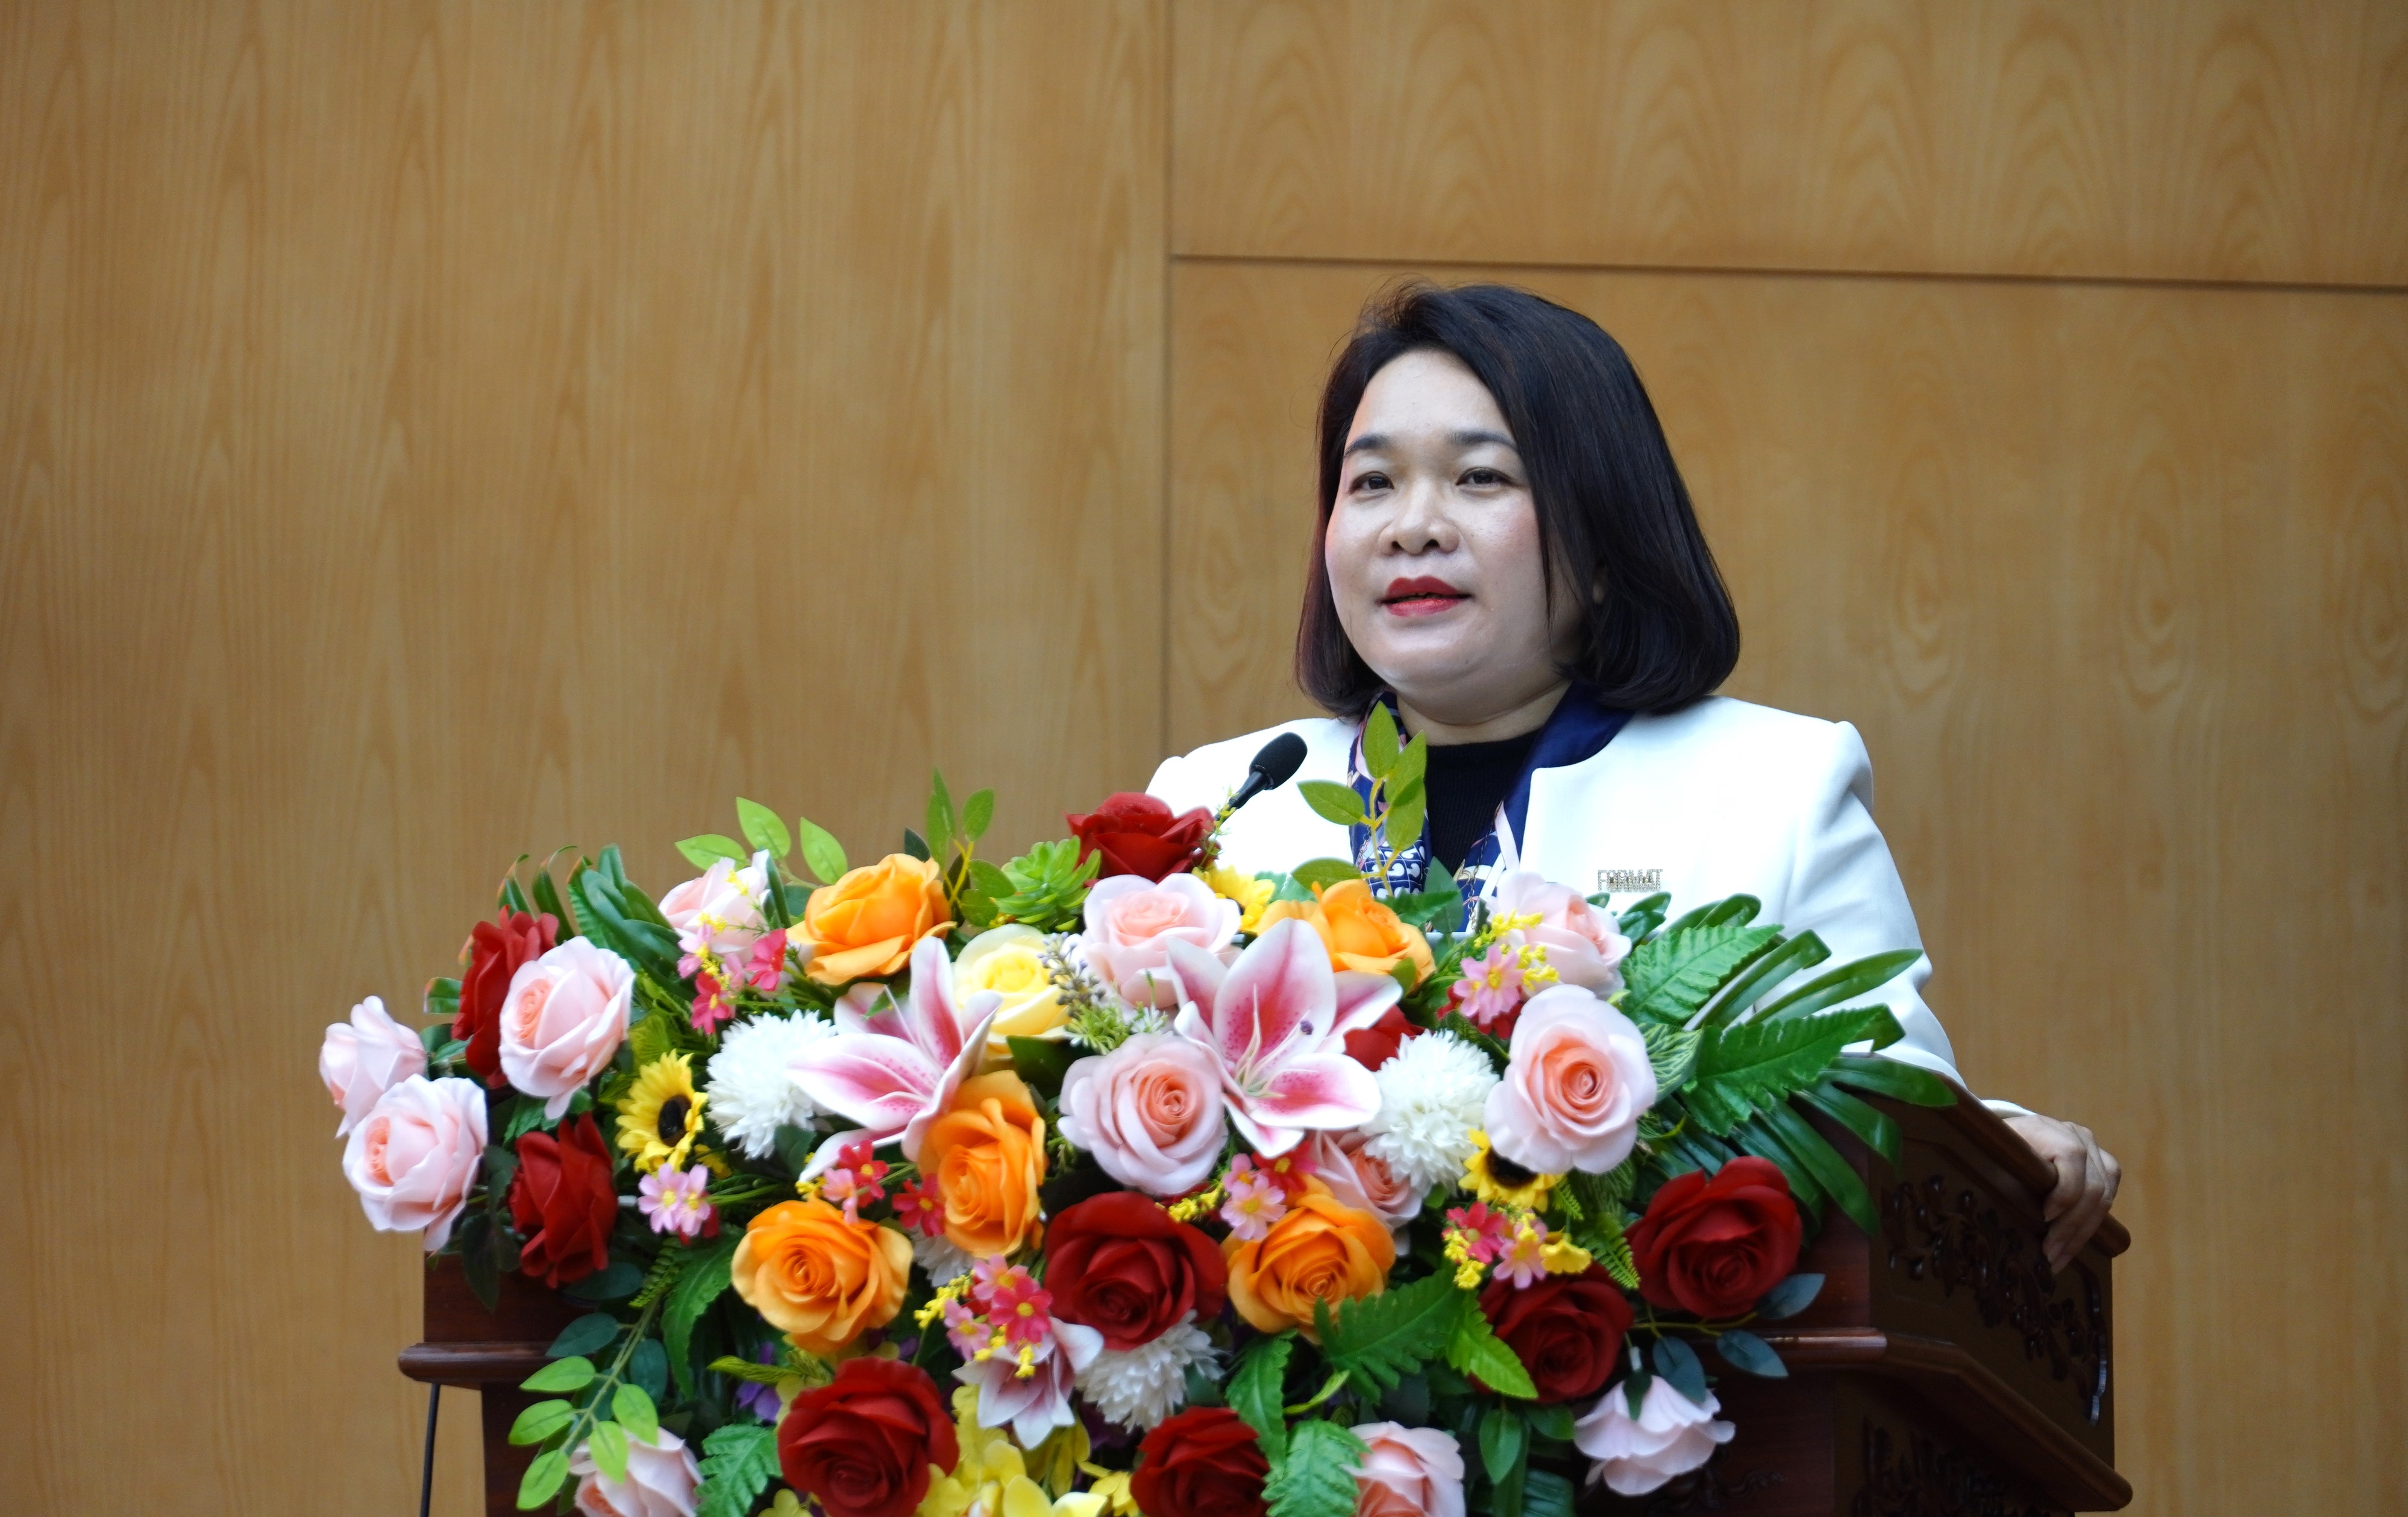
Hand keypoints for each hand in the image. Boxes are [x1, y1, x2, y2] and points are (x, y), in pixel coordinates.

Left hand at [2002, 1112, 2120, 1271]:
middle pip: (2092, 1186)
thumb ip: (1998, 1171)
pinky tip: (2073, 1244)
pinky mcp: (2104, 1166)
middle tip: (2050, 1255)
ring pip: (2105, 1197)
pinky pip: (2109, 1198)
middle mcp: (2077, 1135)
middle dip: (2070, 1226)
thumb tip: (1995, 1209)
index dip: (2064, 1190)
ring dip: (2082, 1234)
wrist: (2014, 1136)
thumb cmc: (1998, 1150)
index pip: (2071, 1155)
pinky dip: (2092, 1225)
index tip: (2044, 1218)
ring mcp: (2095, 1149)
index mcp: (2046, 1128)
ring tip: (2059, 1258)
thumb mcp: (1993, 1155)